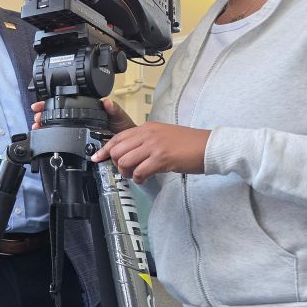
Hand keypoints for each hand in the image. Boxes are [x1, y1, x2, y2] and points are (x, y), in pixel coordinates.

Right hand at [31, 98, 136, 132]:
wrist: (127, 145)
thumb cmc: (125, 129)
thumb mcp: (120, 117)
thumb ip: (114, 110)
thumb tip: (107, 102)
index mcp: (89, 109)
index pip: (68, 102)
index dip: (52, 102)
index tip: (41, 104)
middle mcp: (82, 118)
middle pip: (58, 114)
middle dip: (44, 114)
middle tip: (36, 117)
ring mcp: (80, 129)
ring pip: (59, 126)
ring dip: (46, 125)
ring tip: (38, 126)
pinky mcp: (80, 141)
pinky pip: (65, 137)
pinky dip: (53, 137)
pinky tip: (46, 136)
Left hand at [92, 122, 210, 183]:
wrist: (209, 146)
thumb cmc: (188, 144)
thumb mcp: (163, 135)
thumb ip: (145, 141)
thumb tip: (129, 153)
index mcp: (147, 128)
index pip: (118, 137)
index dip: (105, 149)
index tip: (97, 157)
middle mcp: (148, 134)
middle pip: (117, 150)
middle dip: (117, 163)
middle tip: (125, 170)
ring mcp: (154, 146)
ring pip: (125, 161)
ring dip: (127, 172)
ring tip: (135, 175)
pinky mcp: (162, 158)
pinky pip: (140, 171)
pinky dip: (139, 178)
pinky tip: (144, 178)